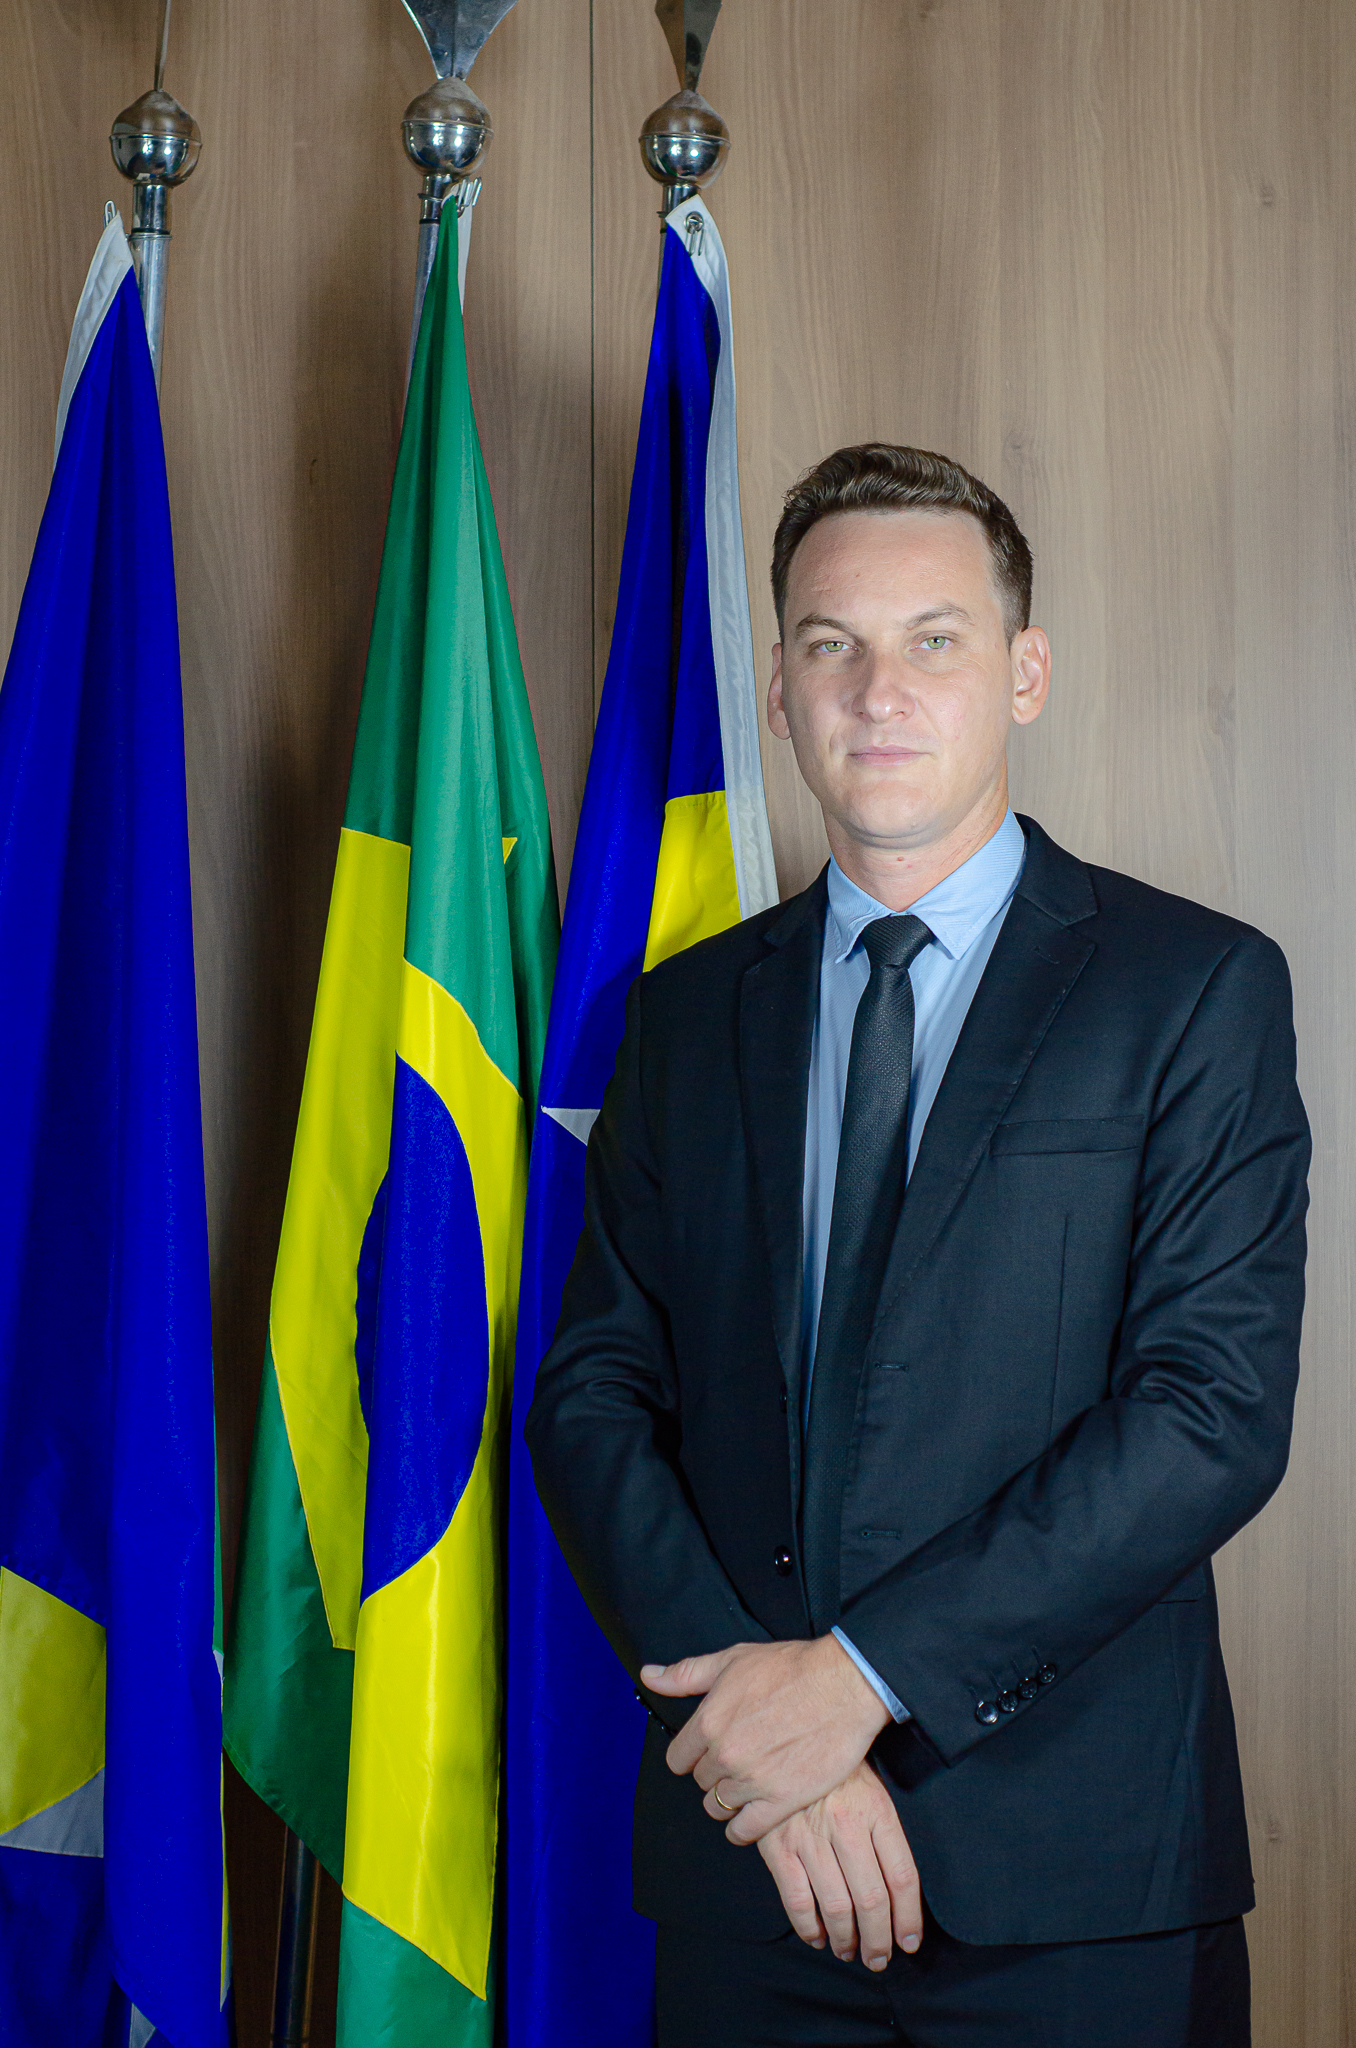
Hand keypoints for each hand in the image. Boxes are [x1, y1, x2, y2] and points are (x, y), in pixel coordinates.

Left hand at [639, 1635, 890, 1844]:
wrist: (843, 1685)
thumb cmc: (791, 1668)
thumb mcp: (732, 1659)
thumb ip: (685, 1674)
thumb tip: (649, 1675)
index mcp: (709, 1722)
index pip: (678, 1759)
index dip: (691, 1755)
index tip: (705, 1751)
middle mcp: (725, 1755)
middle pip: (701, 1782)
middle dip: (713, 1773)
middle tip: (734, 1761)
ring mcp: (752, 1781)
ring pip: (719, 1807)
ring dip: (728, 1798)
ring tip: (745, 1784)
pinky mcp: (781, 1801)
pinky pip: (745, 1830)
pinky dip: (742, 1828)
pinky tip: (750, 1816)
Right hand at [759, 1760, 921, 1971]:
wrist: (787, 1733)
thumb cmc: (835, 1768)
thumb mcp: (872, 1787)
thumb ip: (885, 1833)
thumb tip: (899, 1890)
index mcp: (876, 1810)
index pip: (903, 1877)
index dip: (909, 1918)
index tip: (909, 1940)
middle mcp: (847, 1826)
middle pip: (873, 1899)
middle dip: (879, 1940)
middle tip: (879, 1957)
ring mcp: (810, 1837)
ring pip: (837, 1906)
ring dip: (846, 1939)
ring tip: (849, 1950)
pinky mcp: (778, 1845)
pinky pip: (797, 1900)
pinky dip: (809, 1927)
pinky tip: (817, 1935)